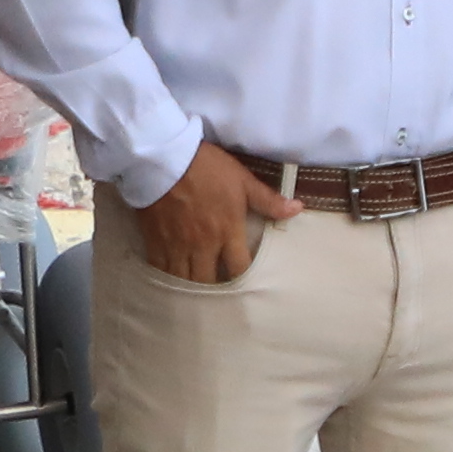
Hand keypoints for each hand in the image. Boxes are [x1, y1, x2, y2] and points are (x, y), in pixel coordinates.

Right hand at [134, 142, 296, 283]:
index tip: (245, 284)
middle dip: (215, 290)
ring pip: (184, 281)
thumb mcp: (242, 180)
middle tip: (218, 292)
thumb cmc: (207, 167)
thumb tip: (298, 210)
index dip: (242, 279)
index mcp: (227, 232)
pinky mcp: (154, 241)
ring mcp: (177, 246)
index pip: (239, 268)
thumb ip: (268, 200)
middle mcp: (203, 245)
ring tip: (196, 294)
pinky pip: (160, 270)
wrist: (165, 157)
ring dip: (191, 288)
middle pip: (209, 282)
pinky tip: (170, 282)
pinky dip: (166, 279)